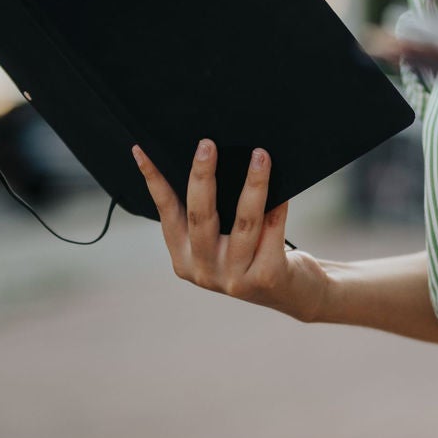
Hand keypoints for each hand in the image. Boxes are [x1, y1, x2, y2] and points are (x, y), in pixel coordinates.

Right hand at [134, 141, 326, 322]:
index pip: (166, 212)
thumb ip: (213, 217)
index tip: (143, 150)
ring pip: (244, 221)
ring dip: (253, 184)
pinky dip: (278, 204)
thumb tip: (209, 162)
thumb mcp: (223, 242)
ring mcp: (234, 278)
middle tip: (207, 144)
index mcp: (184, 260)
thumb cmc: (255, 255)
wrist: (294, 293)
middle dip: (202, 175)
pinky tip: (285, 185)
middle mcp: (204, 271)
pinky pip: (272, 229)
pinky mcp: (266, 276)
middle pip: (201, 215)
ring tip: (259, 155)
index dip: (154, 180)